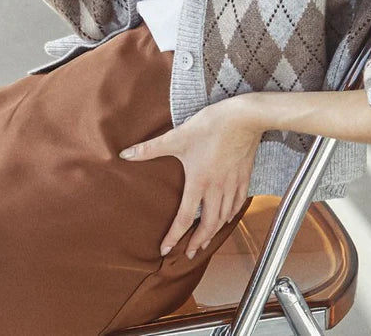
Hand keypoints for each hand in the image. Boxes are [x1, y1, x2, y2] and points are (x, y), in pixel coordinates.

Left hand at [118, 96, 262, 258]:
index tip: (166, 250)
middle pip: (208, 224)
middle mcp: (217, 189)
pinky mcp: (245, 176)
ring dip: (215, 232)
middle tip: (191, 253)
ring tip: (207, 240)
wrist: (244, 117)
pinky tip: (228, 217)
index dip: (174, 237)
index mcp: (199, 182)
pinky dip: (232, 214)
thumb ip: (150, 148)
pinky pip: (238, 203)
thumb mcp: (177, 136)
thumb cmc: (211, 126)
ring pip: (224, 217)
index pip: (185, 218)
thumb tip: (125, 154)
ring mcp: (233, 184)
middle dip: (198, 241)